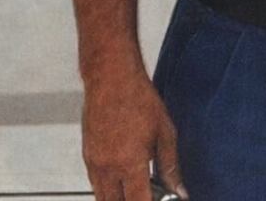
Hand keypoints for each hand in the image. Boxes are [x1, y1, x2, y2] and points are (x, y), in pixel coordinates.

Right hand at [80, 67, 186, 200]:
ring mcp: (94, 161)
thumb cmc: (137, 97)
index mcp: (130, 163)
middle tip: (144, 194)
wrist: (110, 76)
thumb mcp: (164, 132)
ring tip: (133, 190)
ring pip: (102, 197)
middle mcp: (108, 166)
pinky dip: (106, 188)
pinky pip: (94, 182)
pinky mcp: (86, 154)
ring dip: (117, 199)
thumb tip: (179, 189)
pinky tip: (120, 179)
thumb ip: (171, 165)